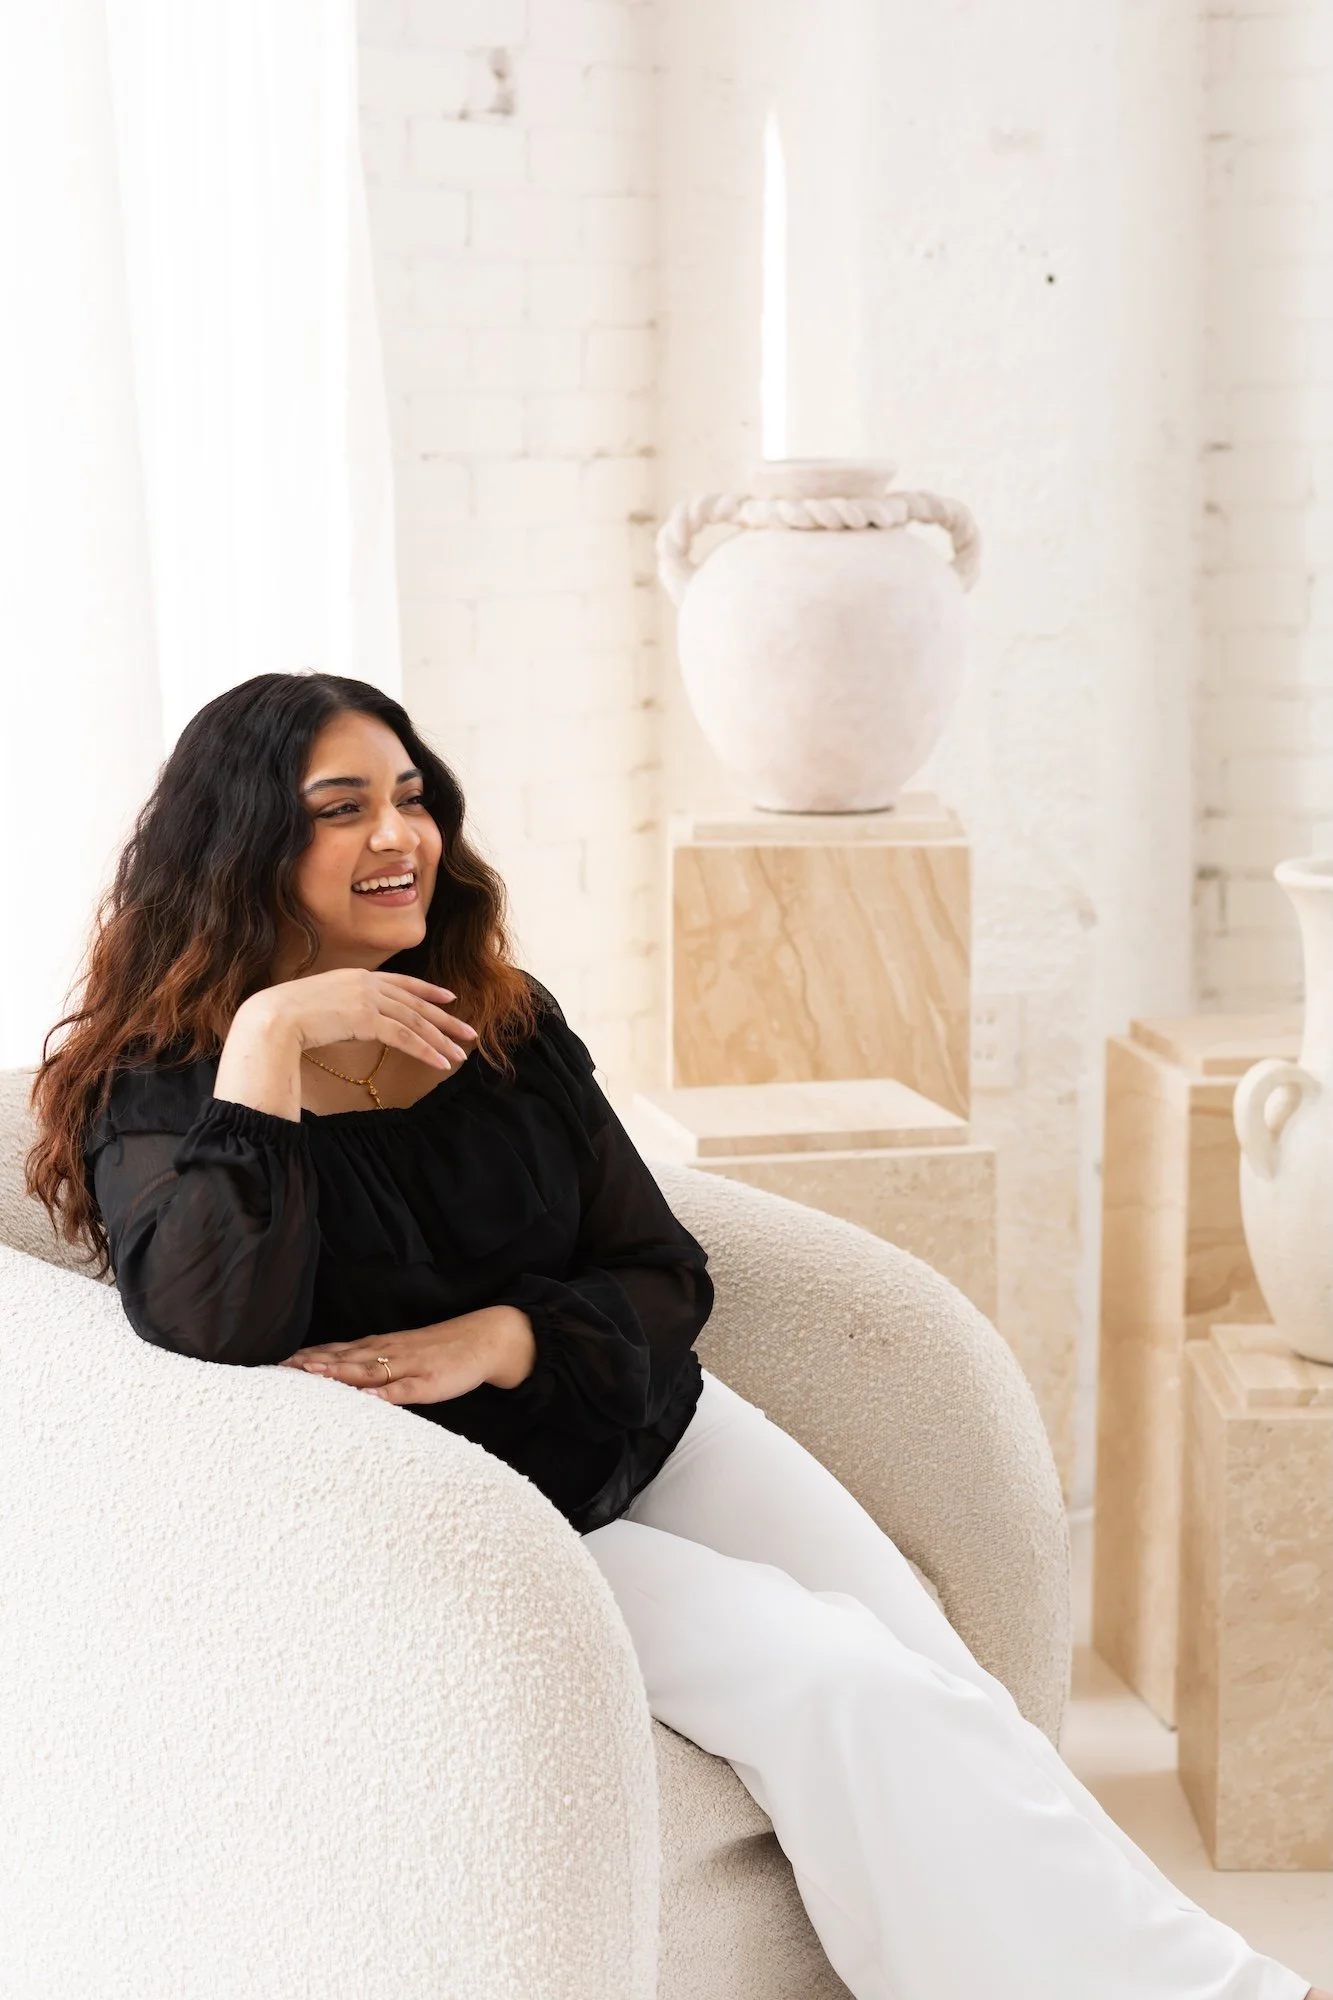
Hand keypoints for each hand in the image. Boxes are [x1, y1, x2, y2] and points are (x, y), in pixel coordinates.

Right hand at [243, 967, 477, 1073]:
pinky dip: (425, 1050)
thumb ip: (344, 1008)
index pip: (402, 982)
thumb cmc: (287, 1016)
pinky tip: (441, 1062)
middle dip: (445, 1019)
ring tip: (459, 1055)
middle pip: (416, 1003)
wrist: (273, 1017)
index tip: (449, 997)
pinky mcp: (367, 1020)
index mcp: (357, 977)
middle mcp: (367, 984)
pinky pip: (405, 1037)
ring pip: (415, 1021)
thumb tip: (356, 1024)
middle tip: (468, 1032)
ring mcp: (368, 1000)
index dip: (428, 990)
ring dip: (440, 1040)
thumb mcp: (321, 1003)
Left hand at [279, 1306, 535, 1402]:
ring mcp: (407, 1366)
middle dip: (312, 1364)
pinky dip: (382, 1393)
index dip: (308, 1356)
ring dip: (338, 1372)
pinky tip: (365, 1398)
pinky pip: (402, 1389)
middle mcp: (387, 1353)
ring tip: (311, 1375)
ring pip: (366, 1370)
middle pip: (343, 1359)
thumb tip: (340, 1377)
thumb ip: (373, 1364)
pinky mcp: (428, 1382)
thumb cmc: (440, 1352)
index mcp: (380, 1347)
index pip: (336, 1351)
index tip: (278, 1363)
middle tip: (280, 1370)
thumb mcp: (402, 1355)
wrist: (484, 1339)